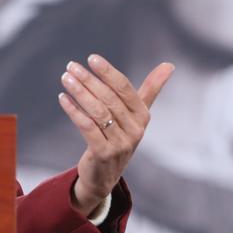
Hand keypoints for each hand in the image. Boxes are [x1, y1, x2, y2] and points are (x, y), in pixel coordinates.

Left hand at [57, 54, 174, 216]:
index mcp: (142, 116)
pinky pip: (87, 127)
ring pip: (98, 112)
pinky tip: (63, 98)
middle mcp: (135, 129)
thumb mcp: (136, 115)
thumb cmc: (119, 137)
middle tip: (71, 66)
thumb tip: (170, 65)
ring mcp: (121, 143)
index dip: (108, 72)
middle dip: (89, 80)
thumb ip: (150, 90)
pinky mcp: (104, 153)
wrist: (105, 175)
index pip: (125, 88)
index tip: (91, 58)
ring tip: (65, 78)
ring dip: (80, 93)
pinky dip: (74, 111)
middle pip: (109, 99)